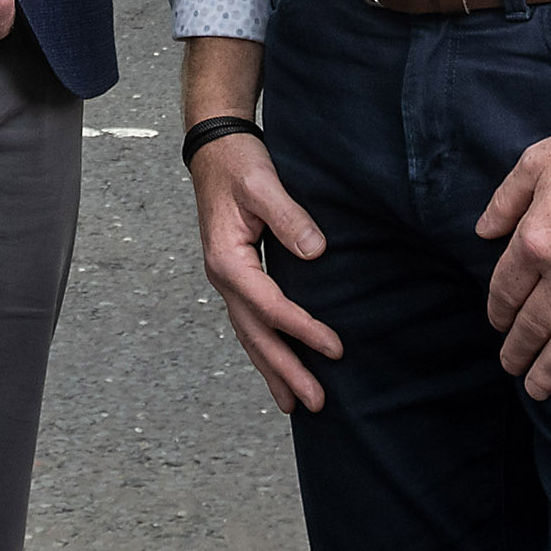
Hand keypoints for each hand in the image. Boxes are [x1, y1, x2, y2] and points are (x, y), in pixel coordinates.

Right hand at [185, 50, 339, 415]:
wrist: (215, 146)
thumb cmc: (238, 162)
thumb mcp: (262, 182)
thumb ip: (289, 216)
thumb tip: (316, 252)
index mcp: (227, 261)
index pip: (271, 306)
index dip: (303, 330)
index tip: (335, 348)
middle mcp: (224, 278)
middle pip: (256, 335)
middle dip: (286, 371)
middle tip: (316, 402)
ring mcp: (228, 280)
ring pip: (250, 335)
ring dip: (273, 369)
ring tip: (294, 404)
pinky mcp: (238, 275)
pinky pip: (251, 321)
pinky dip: (265, 347)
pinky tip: (278, 363)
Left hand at [477, 111, 550, 408]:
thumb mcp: (537, 160)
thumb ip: (505, 200)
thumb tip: (482, 233)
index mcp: (536, 239)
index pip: (506, 290)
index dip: (497, 311)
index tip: (498, 323)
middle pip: (532, 324)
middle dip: (517, 350)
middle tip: (510, 366)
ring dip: (548, 371)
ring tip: (536, 389)